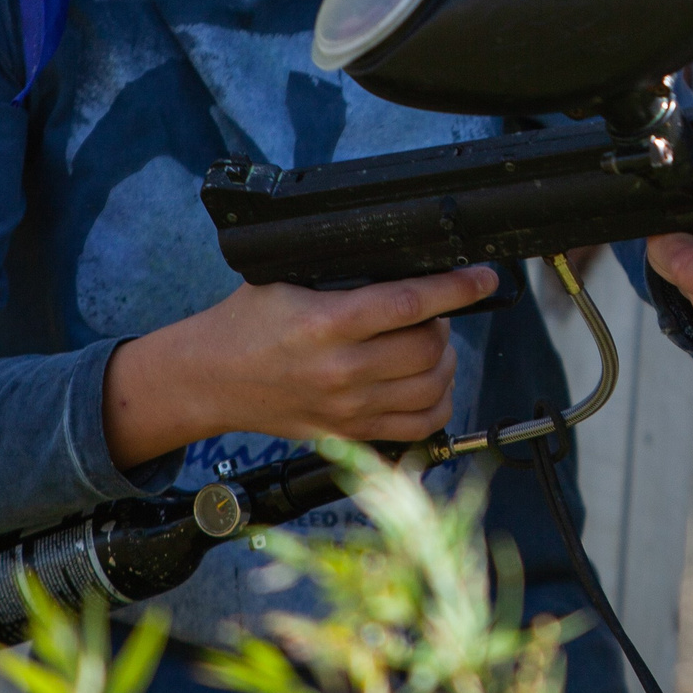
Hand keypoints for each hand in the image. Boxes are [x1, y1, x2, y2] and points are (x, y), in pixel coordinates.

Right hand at [101, 266, 498, 467]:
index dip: (458, 287)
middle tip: (431, 310)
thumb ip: (345, 272)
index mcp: (326, 322)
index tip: (482, 276)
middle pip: (428, 346)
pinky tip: (427, 383)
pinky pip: (419, 426)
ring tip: (429, 344)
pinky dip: (437, 403)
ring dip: (444, 361)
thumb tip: (407, 259)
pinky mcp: (350, 433)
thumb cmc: (247, 323)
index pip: (411, 302)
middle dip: (443, 322)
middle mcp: (341, 369)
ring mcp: (348, 408)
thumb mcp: (288, 278)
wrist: (210, 379)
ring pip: (432, 387)